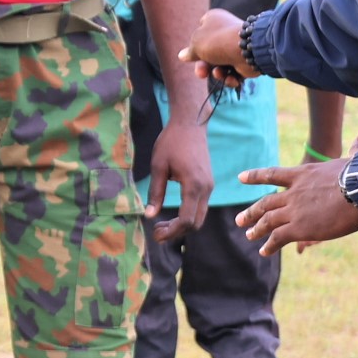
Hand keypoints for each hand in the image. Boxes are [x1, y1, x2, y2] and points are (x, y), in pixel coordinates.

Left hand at [148, 117, 213, 238]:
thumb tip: (149, 215)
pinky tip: (172, 214)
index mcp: (193, 185)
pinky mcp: (208, 183)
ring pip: (200, 216)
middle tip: (156, 233)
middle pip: (195, 222)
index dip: (172, 231)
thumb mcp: (158, 166)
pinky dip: (188, 216)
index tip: (156, 234)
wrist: (190, 124)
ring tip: (161, 225)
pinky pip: (200, 207)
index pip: (186, 219)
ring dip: (182, 225)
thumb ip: (155, 192)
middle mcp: (206, 189)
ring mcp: (209, 186)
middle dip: (176, 232)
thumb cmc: (172, 142)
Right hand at [179, 6, 250, 87]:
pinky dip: (230, 77)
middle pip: (208, 52)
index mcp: (213, 20)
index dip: (195, 42)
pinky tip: (231, 78)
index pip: (201, 29)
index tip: (193, 51)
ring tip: (219, 73)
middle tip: (201, 74)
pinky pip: (233, 72)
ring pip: (220, 64)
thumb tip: (182, 56)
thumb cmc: (217, 42)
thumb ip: (190, 52)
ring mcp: (235, 47)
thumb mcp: (196, 45)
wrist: (246, 50)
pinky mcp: (244, 61)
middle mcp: (225, 32)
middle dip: (204, 66)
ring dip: (217, 73)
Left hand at [235, 139, 357, 256]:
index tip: (240, 177)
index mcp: (302, 174)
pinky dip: (269, 245)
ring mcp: (294, 210)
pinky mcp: (299, 227)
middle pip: (266, 203)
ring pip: (268, 221)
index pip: (272, 174)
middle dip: (252, 212)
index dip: (255, 176)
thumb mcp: (354, 160)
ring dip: (257, 229)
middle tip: (240, 220)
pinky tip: (264, 251)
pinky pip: (278, 237)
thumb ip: (354, 150)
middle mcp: (293, 192)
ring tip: (249, 235)